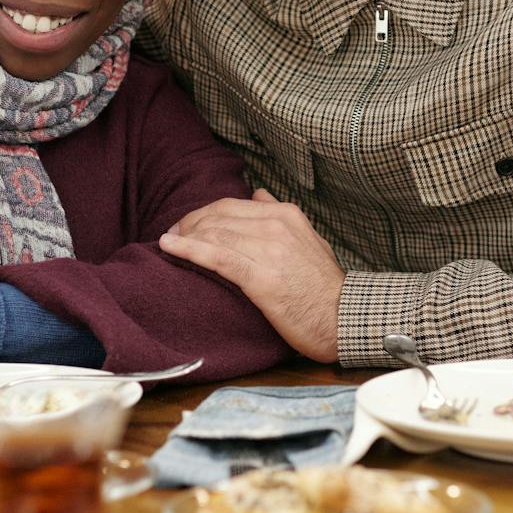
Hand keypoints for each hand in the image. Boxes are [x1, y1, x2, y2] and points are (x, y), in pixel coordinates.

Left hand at [157, 189, 343, 361]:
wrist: (344, 318)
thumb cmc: (324, 288)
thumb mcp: (309, 240)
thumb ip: (281, 216)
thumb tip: (257, 194)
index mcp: (286, 215)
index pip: (233, 205)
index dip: (204, 213)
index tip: (188, 225)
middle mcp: (276, 226)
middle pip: (219, 215)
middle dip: (190, 223)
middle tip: (173, 234)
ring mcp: (268, 250)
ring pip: (214, 233)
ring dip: (185, 236)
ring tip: (168, 242)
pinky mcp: (260, 277)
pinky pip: (216, 256)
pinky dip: (188, 249)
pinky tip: (169, 246)